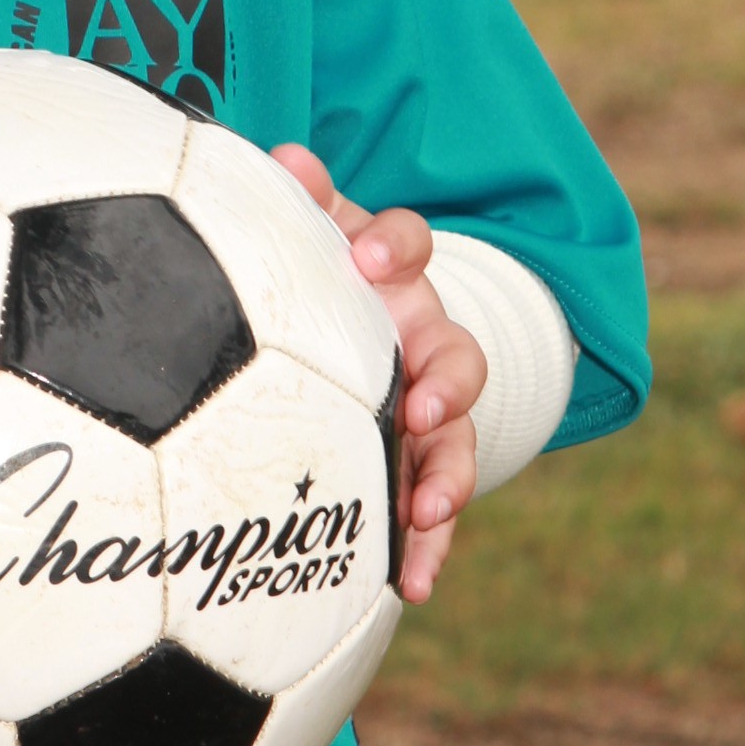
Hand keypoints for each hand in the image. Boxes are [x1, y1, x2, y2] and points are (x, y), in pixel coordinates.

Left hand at [270, 146, 485, 604]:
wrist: (334, 332)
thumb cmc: (307, 276)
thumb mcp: (303, 234)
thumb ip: (297, 201)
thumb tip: (286, 157)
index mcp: (387, 275)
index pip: (407, 243)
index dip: (393, 247)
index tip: (365, 262)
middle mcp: (420, 337)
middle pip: (458, 353)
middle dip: (446, 379)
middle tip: (422, 403)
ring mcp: (426, 406)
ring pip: (455, 439)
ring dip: (448, 475)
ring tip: (429, 513)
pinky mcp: (415, 465)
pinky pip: (430, 508)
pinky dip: (427, 547)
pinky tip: (412, 588)